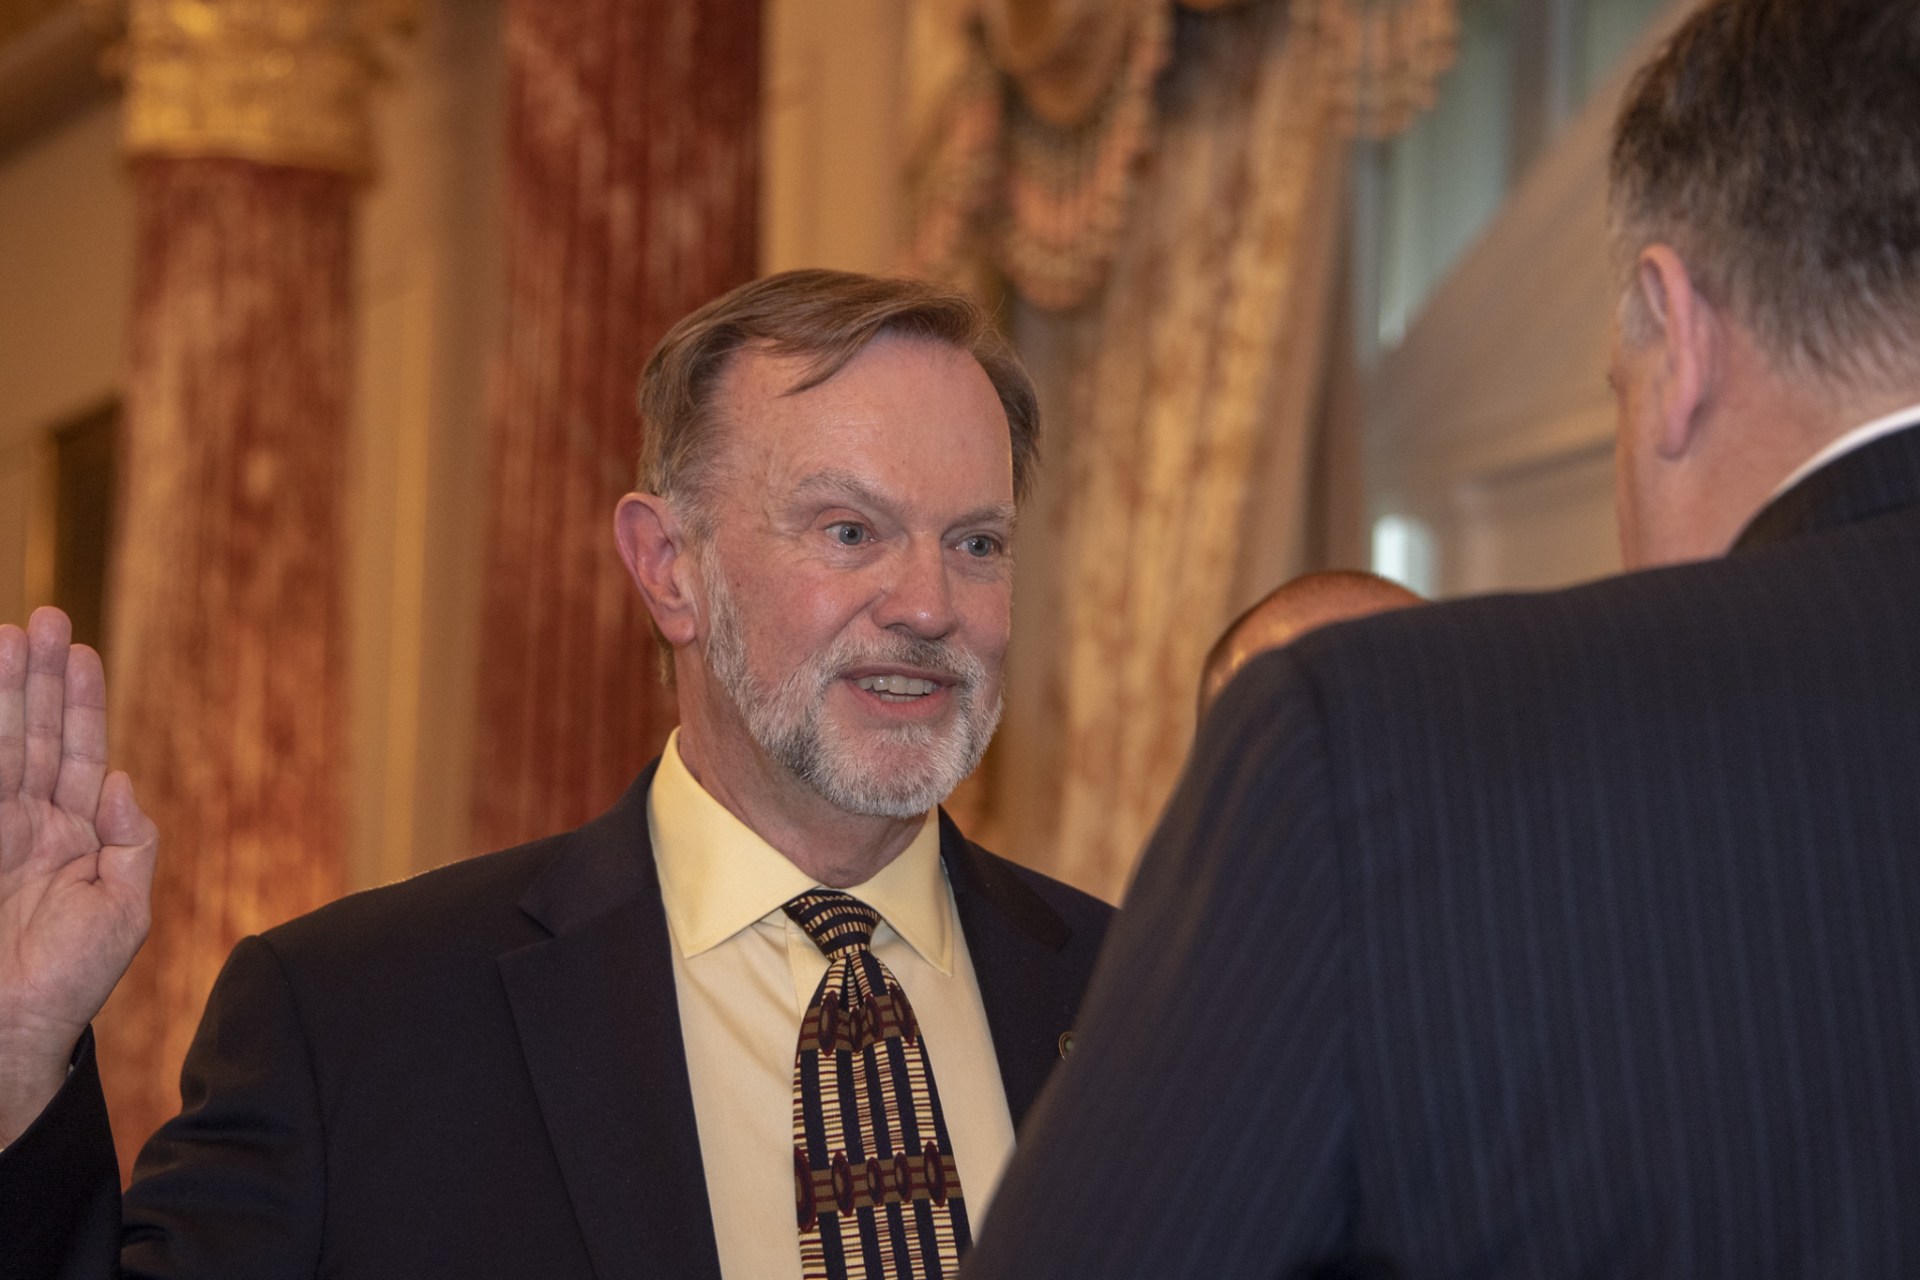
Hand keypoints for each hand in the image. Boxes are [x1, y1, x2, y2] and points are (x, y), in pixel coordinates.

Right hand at [0, 607, 155, 1144]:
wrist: (10, 1034)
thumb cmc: (70, 983)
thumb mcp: (124, 912)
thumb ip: (131, 843)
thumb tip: (123, 779)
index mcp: (73, 836)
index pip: (76, 752)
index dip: (78, 701)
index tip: (80, 649)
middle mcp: (26, 825)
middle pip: (30, 733)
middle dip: (35, 676)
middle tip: (41, 616)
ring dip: (1, 694)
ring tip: (4, 636)